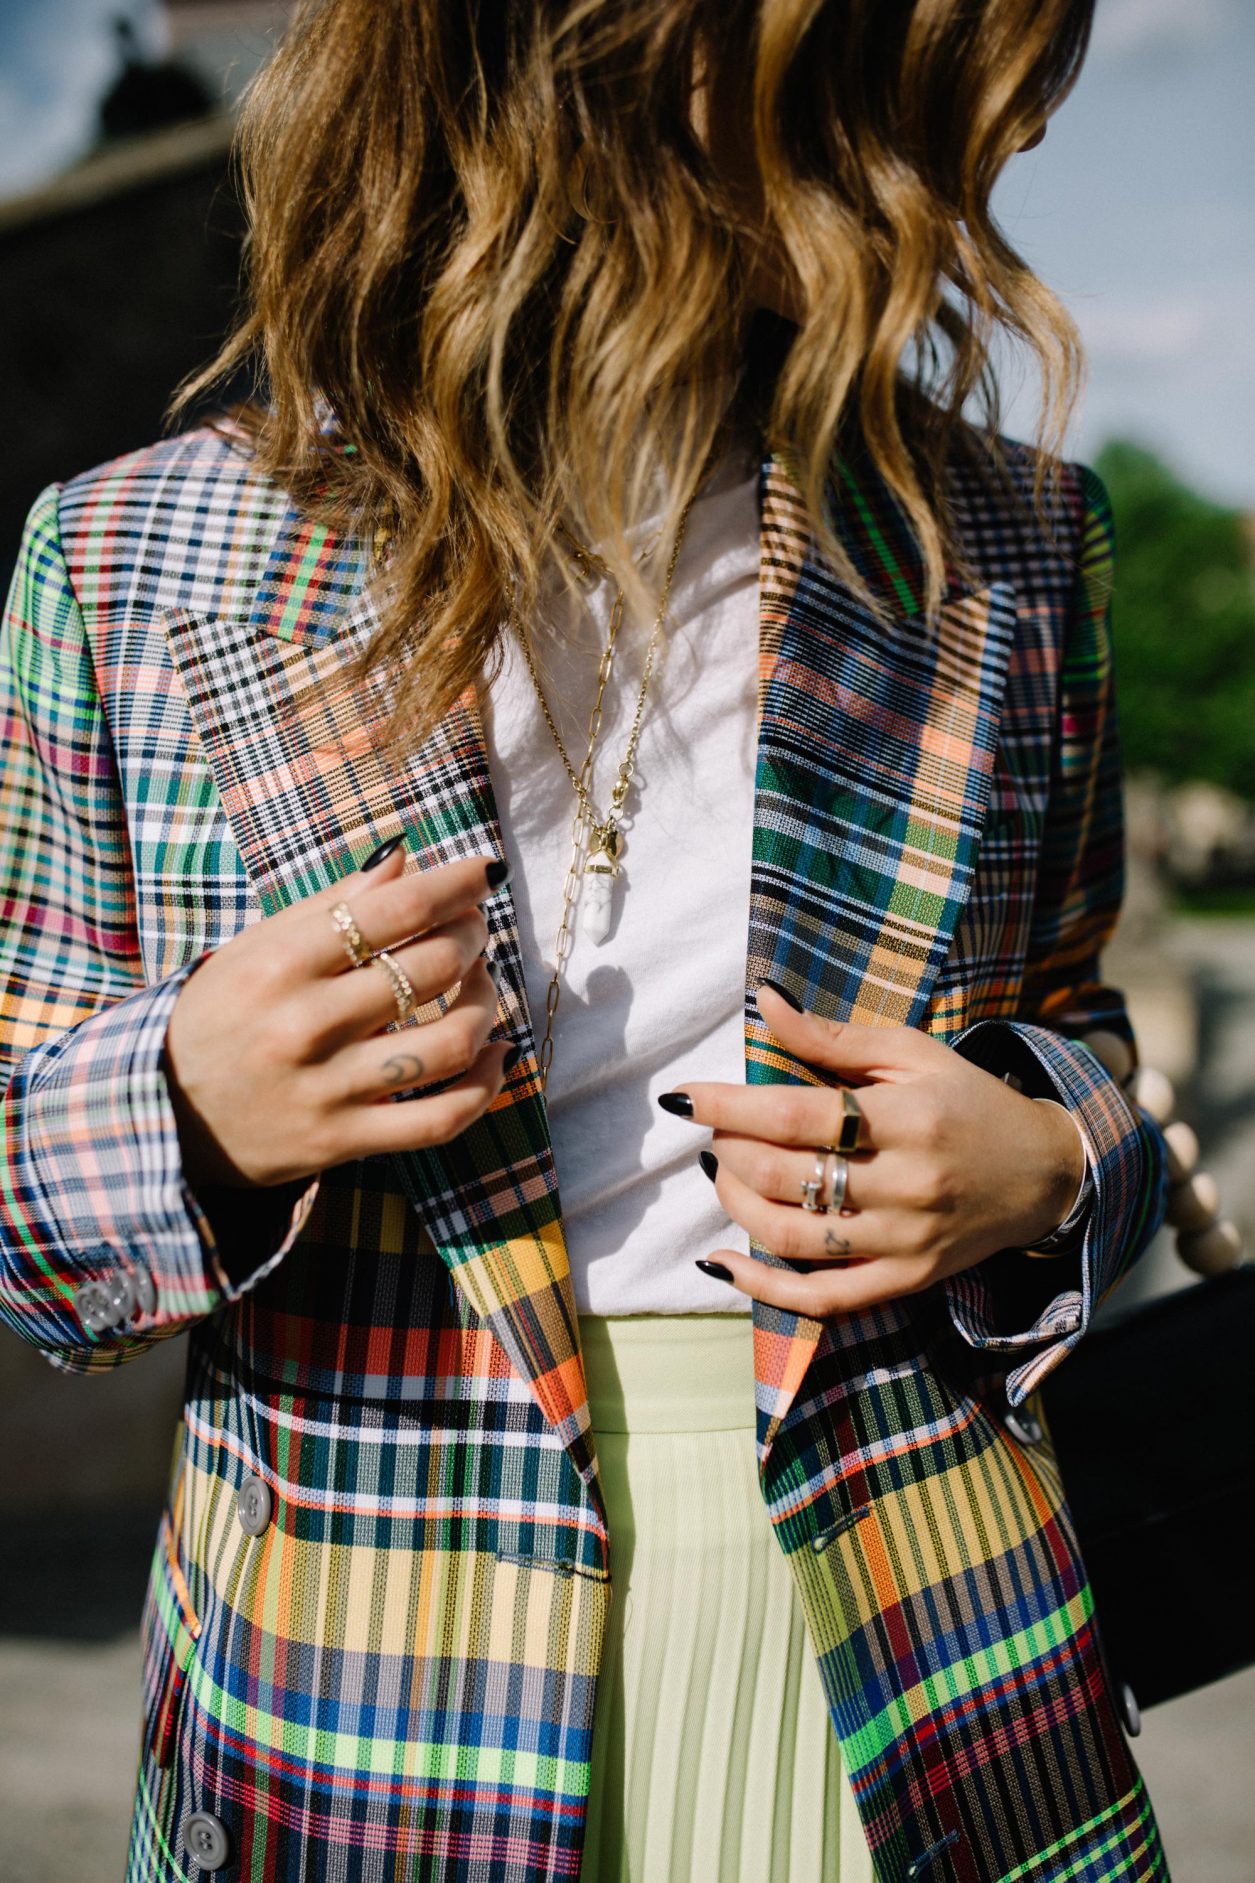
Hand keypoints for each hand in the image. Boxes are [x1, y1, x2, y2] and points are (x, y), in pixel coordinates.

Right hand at [163, 841, 514, 1189]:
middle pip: (433, 967)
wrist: (164, 1115)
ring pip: (451, 1042)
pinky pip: (442, 1118)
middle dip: (471, 939)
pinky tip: (495, 1054)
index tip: (484, 872)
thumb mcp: (256, 947)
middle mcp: (306, 1024)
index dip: (456, 885)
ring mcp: (329, 1088)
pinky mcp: (345, 1140)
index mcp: (281, 964)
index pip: (394, 911)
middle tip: (470, 932)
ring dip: (484, 1005)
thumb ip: (332, 905)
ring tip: (477, 987)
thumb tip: (405, 860)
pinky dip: (486, 1085)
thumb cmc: (219, 1016)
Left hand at [667, 983, 1086, 1316]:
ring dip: (736, 1204)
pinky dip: (762, 1288)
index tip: (682, 1096)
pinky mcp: (906, 1281)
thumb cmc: (967, 1100)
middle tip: (713, 1131)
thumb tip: (763, 1000)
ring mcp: (906, 1241)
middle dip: (729, 1151)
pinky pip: (822, 1299)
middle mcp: (908, 1183)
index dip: (729, 1105)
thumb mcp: (912, 1052)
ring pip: (792, 1236)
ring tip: (722, 1172)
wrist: (1042, 1173)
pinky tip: (721, 1263)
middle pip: (786, 1175)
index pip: (797, 1113)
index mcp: (910, 1117)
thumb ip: (833, 1034)